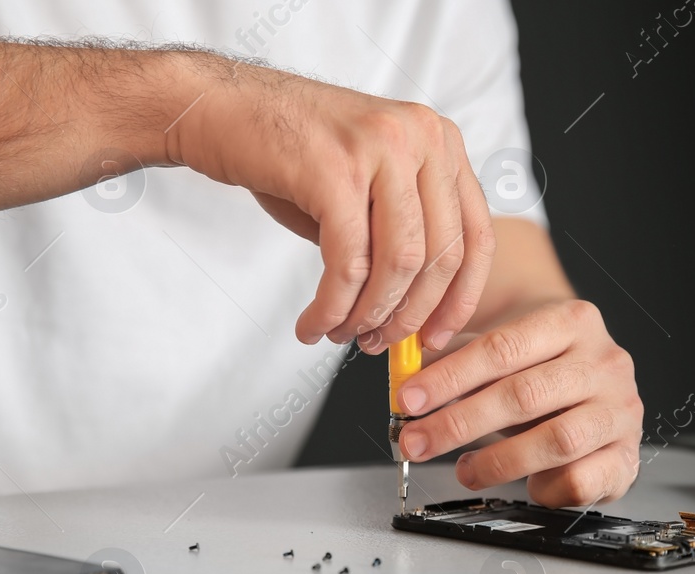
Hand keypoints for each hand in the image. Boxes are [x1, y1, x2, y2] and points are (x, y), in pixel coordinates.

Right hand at [165, 55, 495, 352]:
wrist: (218, 107)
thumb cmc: (292, 153)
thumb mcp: (369, 187)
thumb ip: (401, 236)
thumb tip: (417, 314)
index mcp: (442, 141)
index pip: (476, 235)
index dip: (461, 298)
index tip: (436, 338)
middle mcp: (422, 137)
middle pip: (441, 256)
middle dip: (410, 315)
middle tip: (381, 345)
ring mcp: (381, 148)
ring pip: (398, 263)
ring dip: (369, 314)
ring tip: (342, 334)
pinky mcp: (335, 169)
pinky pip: (348, 262)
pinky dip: (333, 306)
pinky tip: (315, 323)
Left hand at [394, 300, 642, 506]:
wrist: (599, 385)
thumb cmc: (544, 367)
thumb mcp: (505, 350)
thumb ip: (457, 360)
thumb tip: (406, 382)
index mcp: (574, 321)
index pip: (505, 347)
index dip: (452, 377)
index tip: (411, 399)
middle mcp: (605, 362)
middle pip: (526, 394)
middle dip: (461, 423)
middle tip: (417, 441)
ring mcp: (621, 410)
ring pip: (557, 440)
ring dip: (498, 461)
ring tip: (464, 469)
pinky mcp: (627, 455)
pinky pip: (582, 480)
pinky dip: (546, 487)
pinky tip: (526, 484)